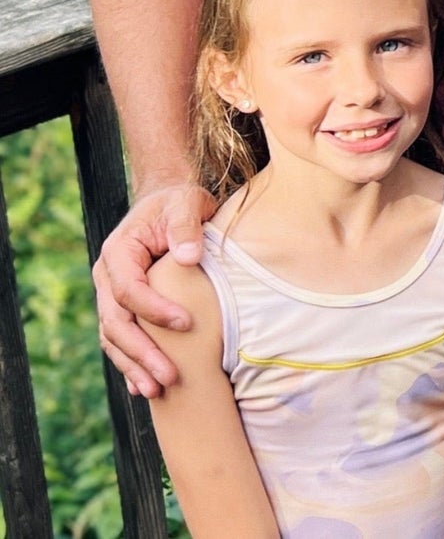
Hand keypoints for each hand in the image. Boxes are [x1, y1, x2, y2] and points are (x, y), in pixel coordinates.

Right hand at [92, 183, 216, 396]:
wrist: (167, 204)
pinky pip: (119, 340)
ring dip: (134, 366)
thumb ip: (186, 226)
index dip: (154, 310)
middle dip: (141, 352)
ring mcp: (110, 295)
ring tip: (158, 390)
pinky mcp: (122, 307)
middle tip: (169, 377)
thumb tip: (188, 258)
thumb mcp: (186, 203)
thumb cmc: (178, 203)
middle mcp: (106, 277)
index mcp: (118, 252)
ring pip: (113, 338)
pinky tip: (144, 387)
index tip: (186, 323)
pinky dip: (130, 363)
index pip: (129, 290)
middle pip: (116, 323)